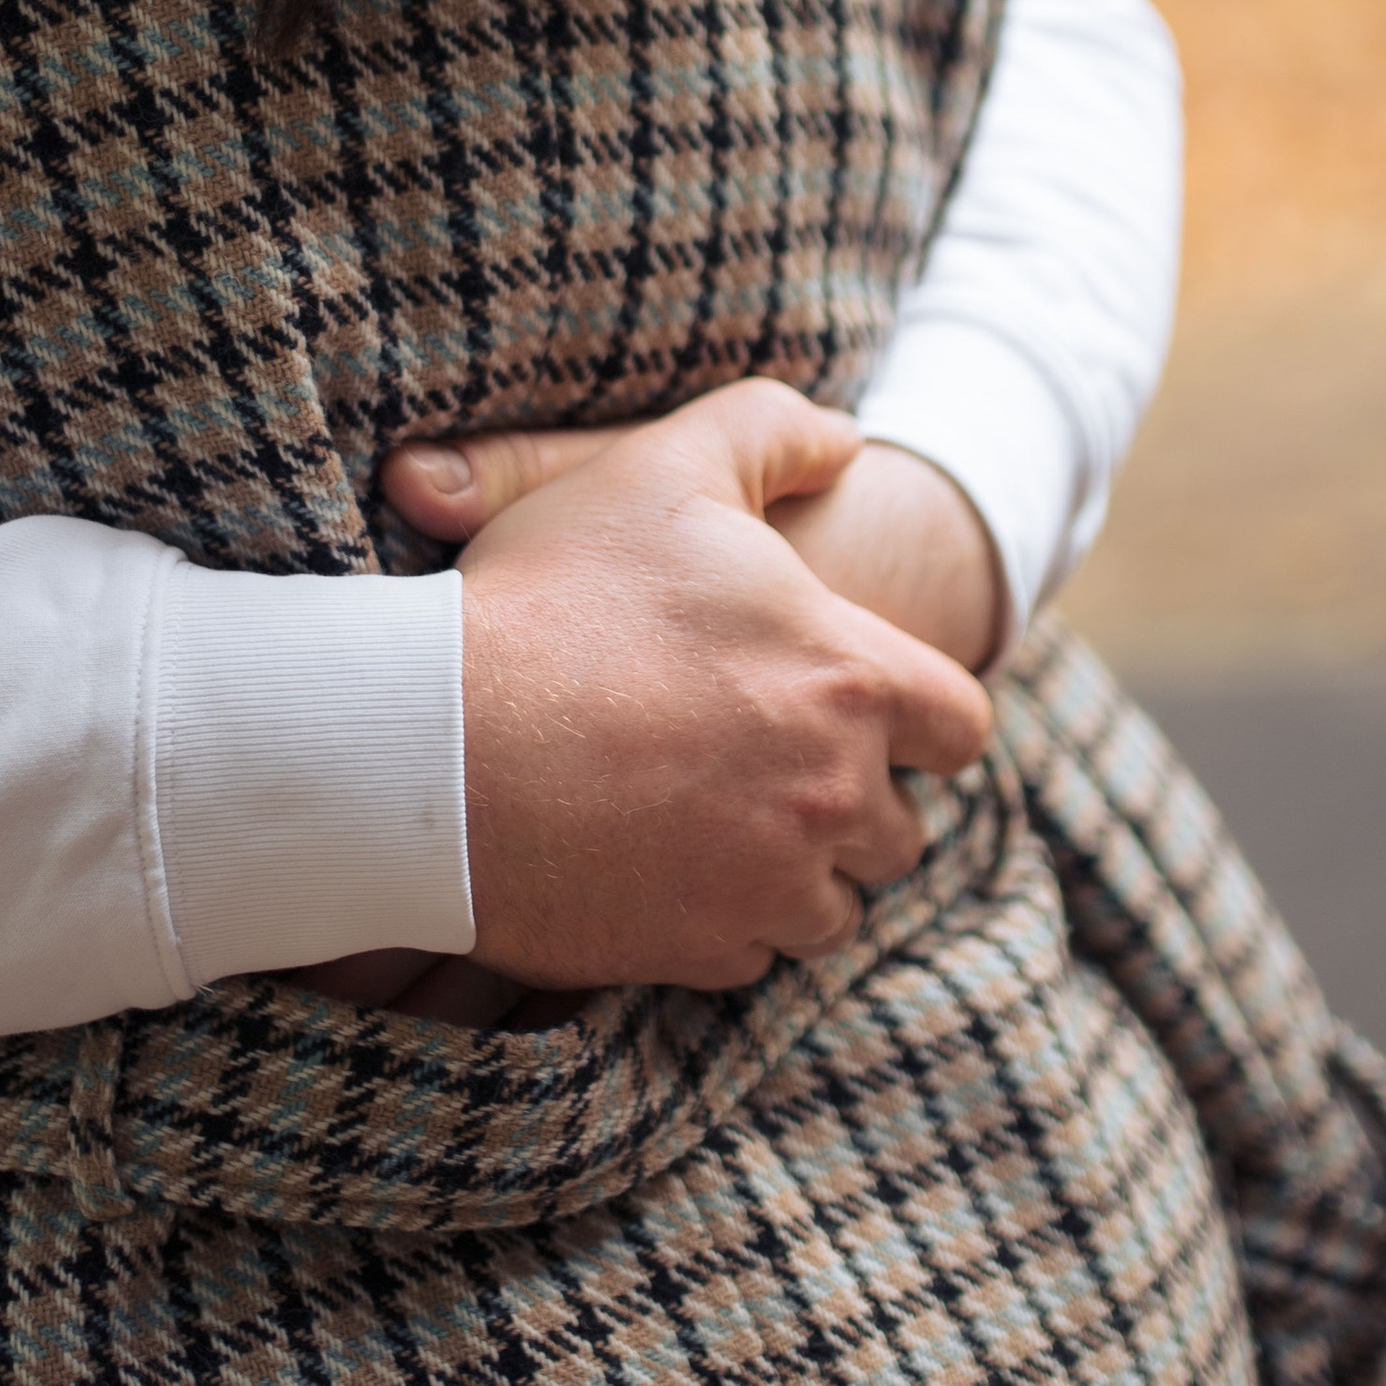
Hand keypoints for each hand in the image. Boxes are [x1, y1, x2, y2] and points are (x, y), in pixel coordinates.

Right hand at [387, 381, 992, 1000]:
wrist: (426, 742)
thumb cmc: (549, 594)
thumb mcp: (665, 465)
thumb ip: (772, 429)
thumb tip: (844, 439)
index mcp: (850, 680)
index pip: (960, 727)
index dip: (923, 720)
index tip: (875, 713)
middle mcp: (831, 796)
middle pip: (898, 832)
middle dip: (854, 804)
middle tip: (776, 768)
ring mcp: (766, 885)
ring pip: (830, 909)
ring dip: (794, 874)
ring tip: (720, 825)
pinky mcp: (695, 950)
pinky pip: (748, 956)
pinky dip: (720, 922)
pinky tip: (660, 868)